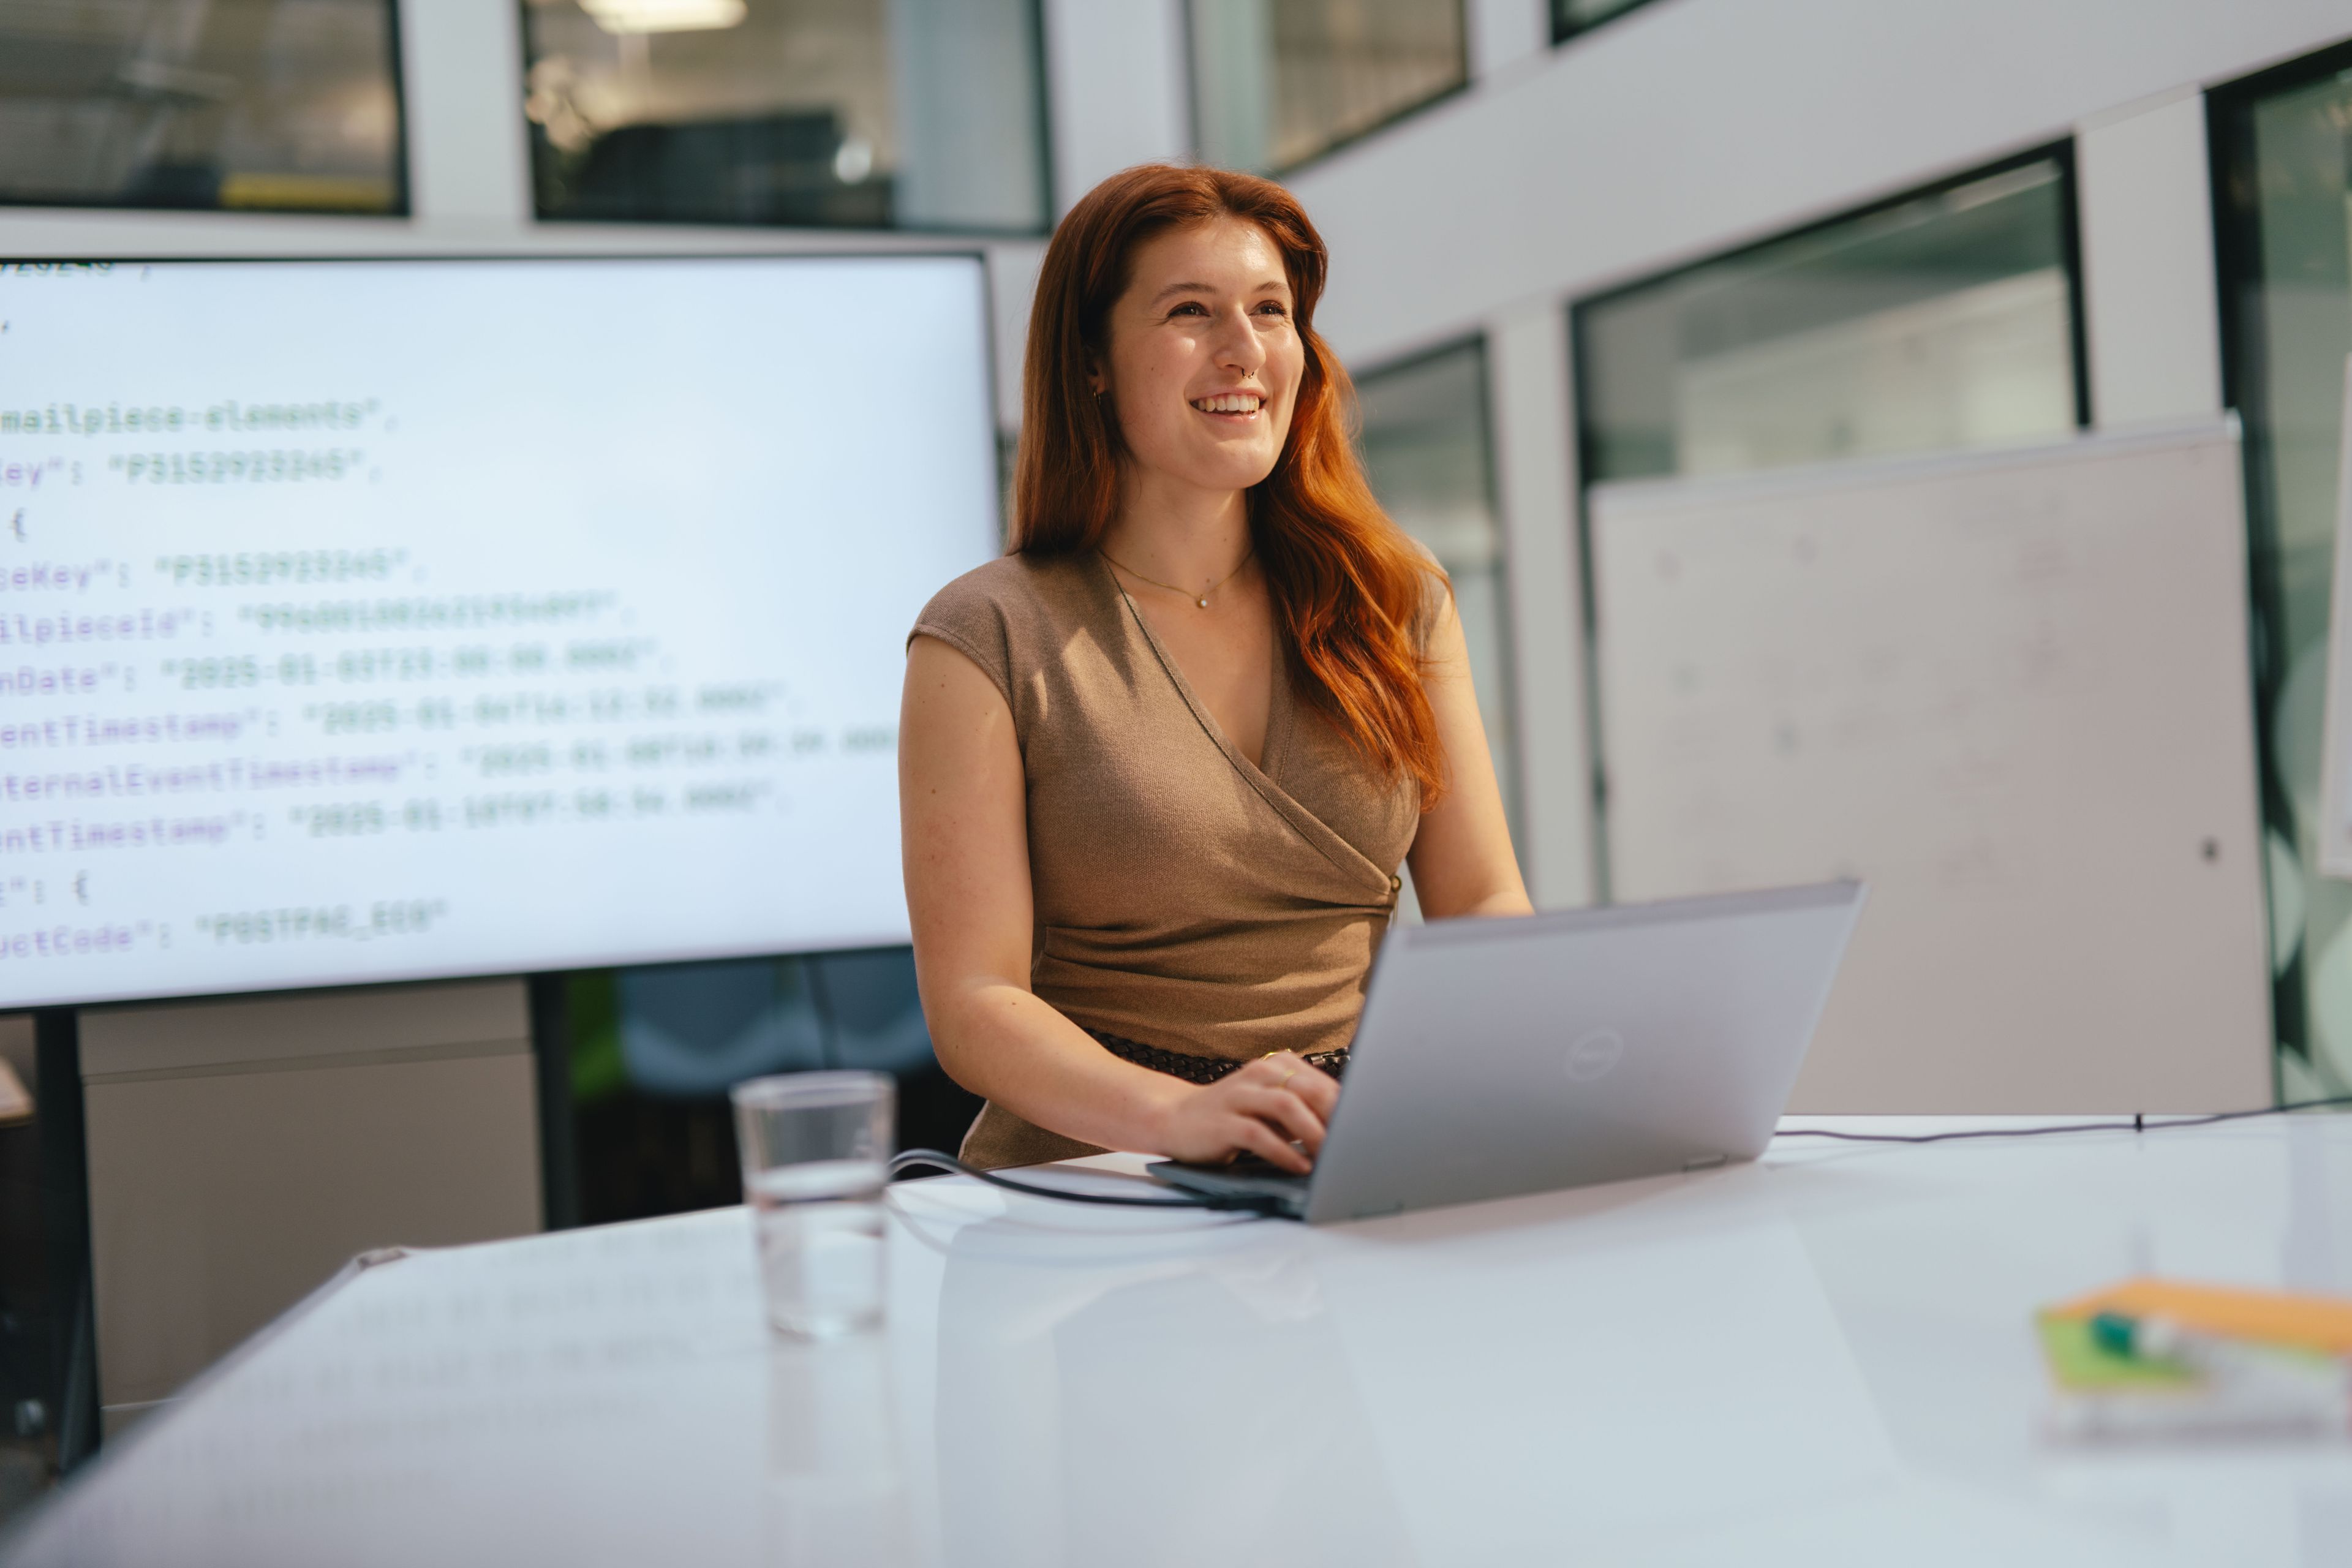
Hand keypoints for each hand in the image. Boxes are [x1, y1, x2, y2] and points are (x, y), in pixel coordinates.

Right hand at [1150, 1053, 1339, 1174]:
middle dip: (1337, 1119)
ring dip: (1313, 1133)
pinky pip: (1258, 1134)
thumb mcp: (1272, 1109)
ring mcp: (1240, 1096)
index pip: (1323, 1084)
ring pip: (1287, 1106)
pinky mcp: (1223, 1122)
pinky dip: (1283, 1152)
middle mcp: (1260, 1075)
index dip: (1349, 1108)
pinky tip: (1298, 1167)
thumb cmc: (1233, 1117)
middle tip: (1354, 1146)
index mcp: (1277, 1067)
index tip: (1367, 1132)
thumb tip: (1351, 1129)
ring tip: (1329, 1158)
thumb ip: (1305, 1112)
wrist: (1175, 1119)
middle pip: (1310, 1089)